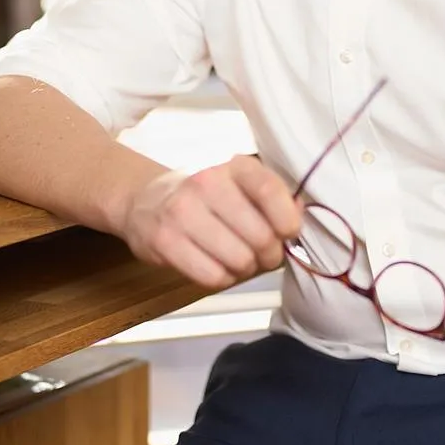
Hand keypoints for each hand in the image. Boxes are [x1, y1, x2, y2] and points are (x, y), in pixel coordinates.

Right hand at [119, 155, 301, 288]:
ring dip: (246, 268)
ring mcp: (182, 212)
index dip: (287, 218)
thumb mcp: (238, 182)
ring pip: (239, 260)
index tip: (289, 232)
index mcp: (232, 165)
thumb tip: (298, 218)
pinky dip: (223, 279)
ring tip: (240, 260)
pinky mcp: (164, 241)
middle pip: (259, 235)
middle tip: (264, 254)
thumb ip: (271, 197)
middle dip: (269, 253)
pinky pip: (212, 276)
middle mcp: (206, 183)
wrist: (146, 200)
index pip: (269, 190)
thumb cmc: (206, 195)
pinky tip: (218, 267)